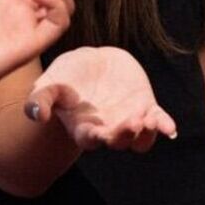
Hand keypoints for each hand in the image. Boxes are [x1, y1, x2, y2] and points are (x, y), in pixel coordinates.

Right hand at [25, 46, 175, 153]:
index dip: (96, 138)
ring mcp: (128, 119)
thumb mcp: (47, 84)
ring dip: (146, 132)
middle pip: (119, 141)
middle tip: (131, 122)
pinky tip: (168, 127)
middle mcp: (108, 129)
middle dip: (126, 135)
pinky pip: (158, 120)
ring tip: (148, 120)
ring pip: (140, 137)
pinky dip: (164, 125)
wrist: (90, 64)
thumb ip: (40, 100)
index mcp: (83, 128)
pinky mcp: (145, 106)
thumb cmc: (64, 77)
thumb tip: (35, 114)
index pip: (90, 140)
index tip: (99, 133)